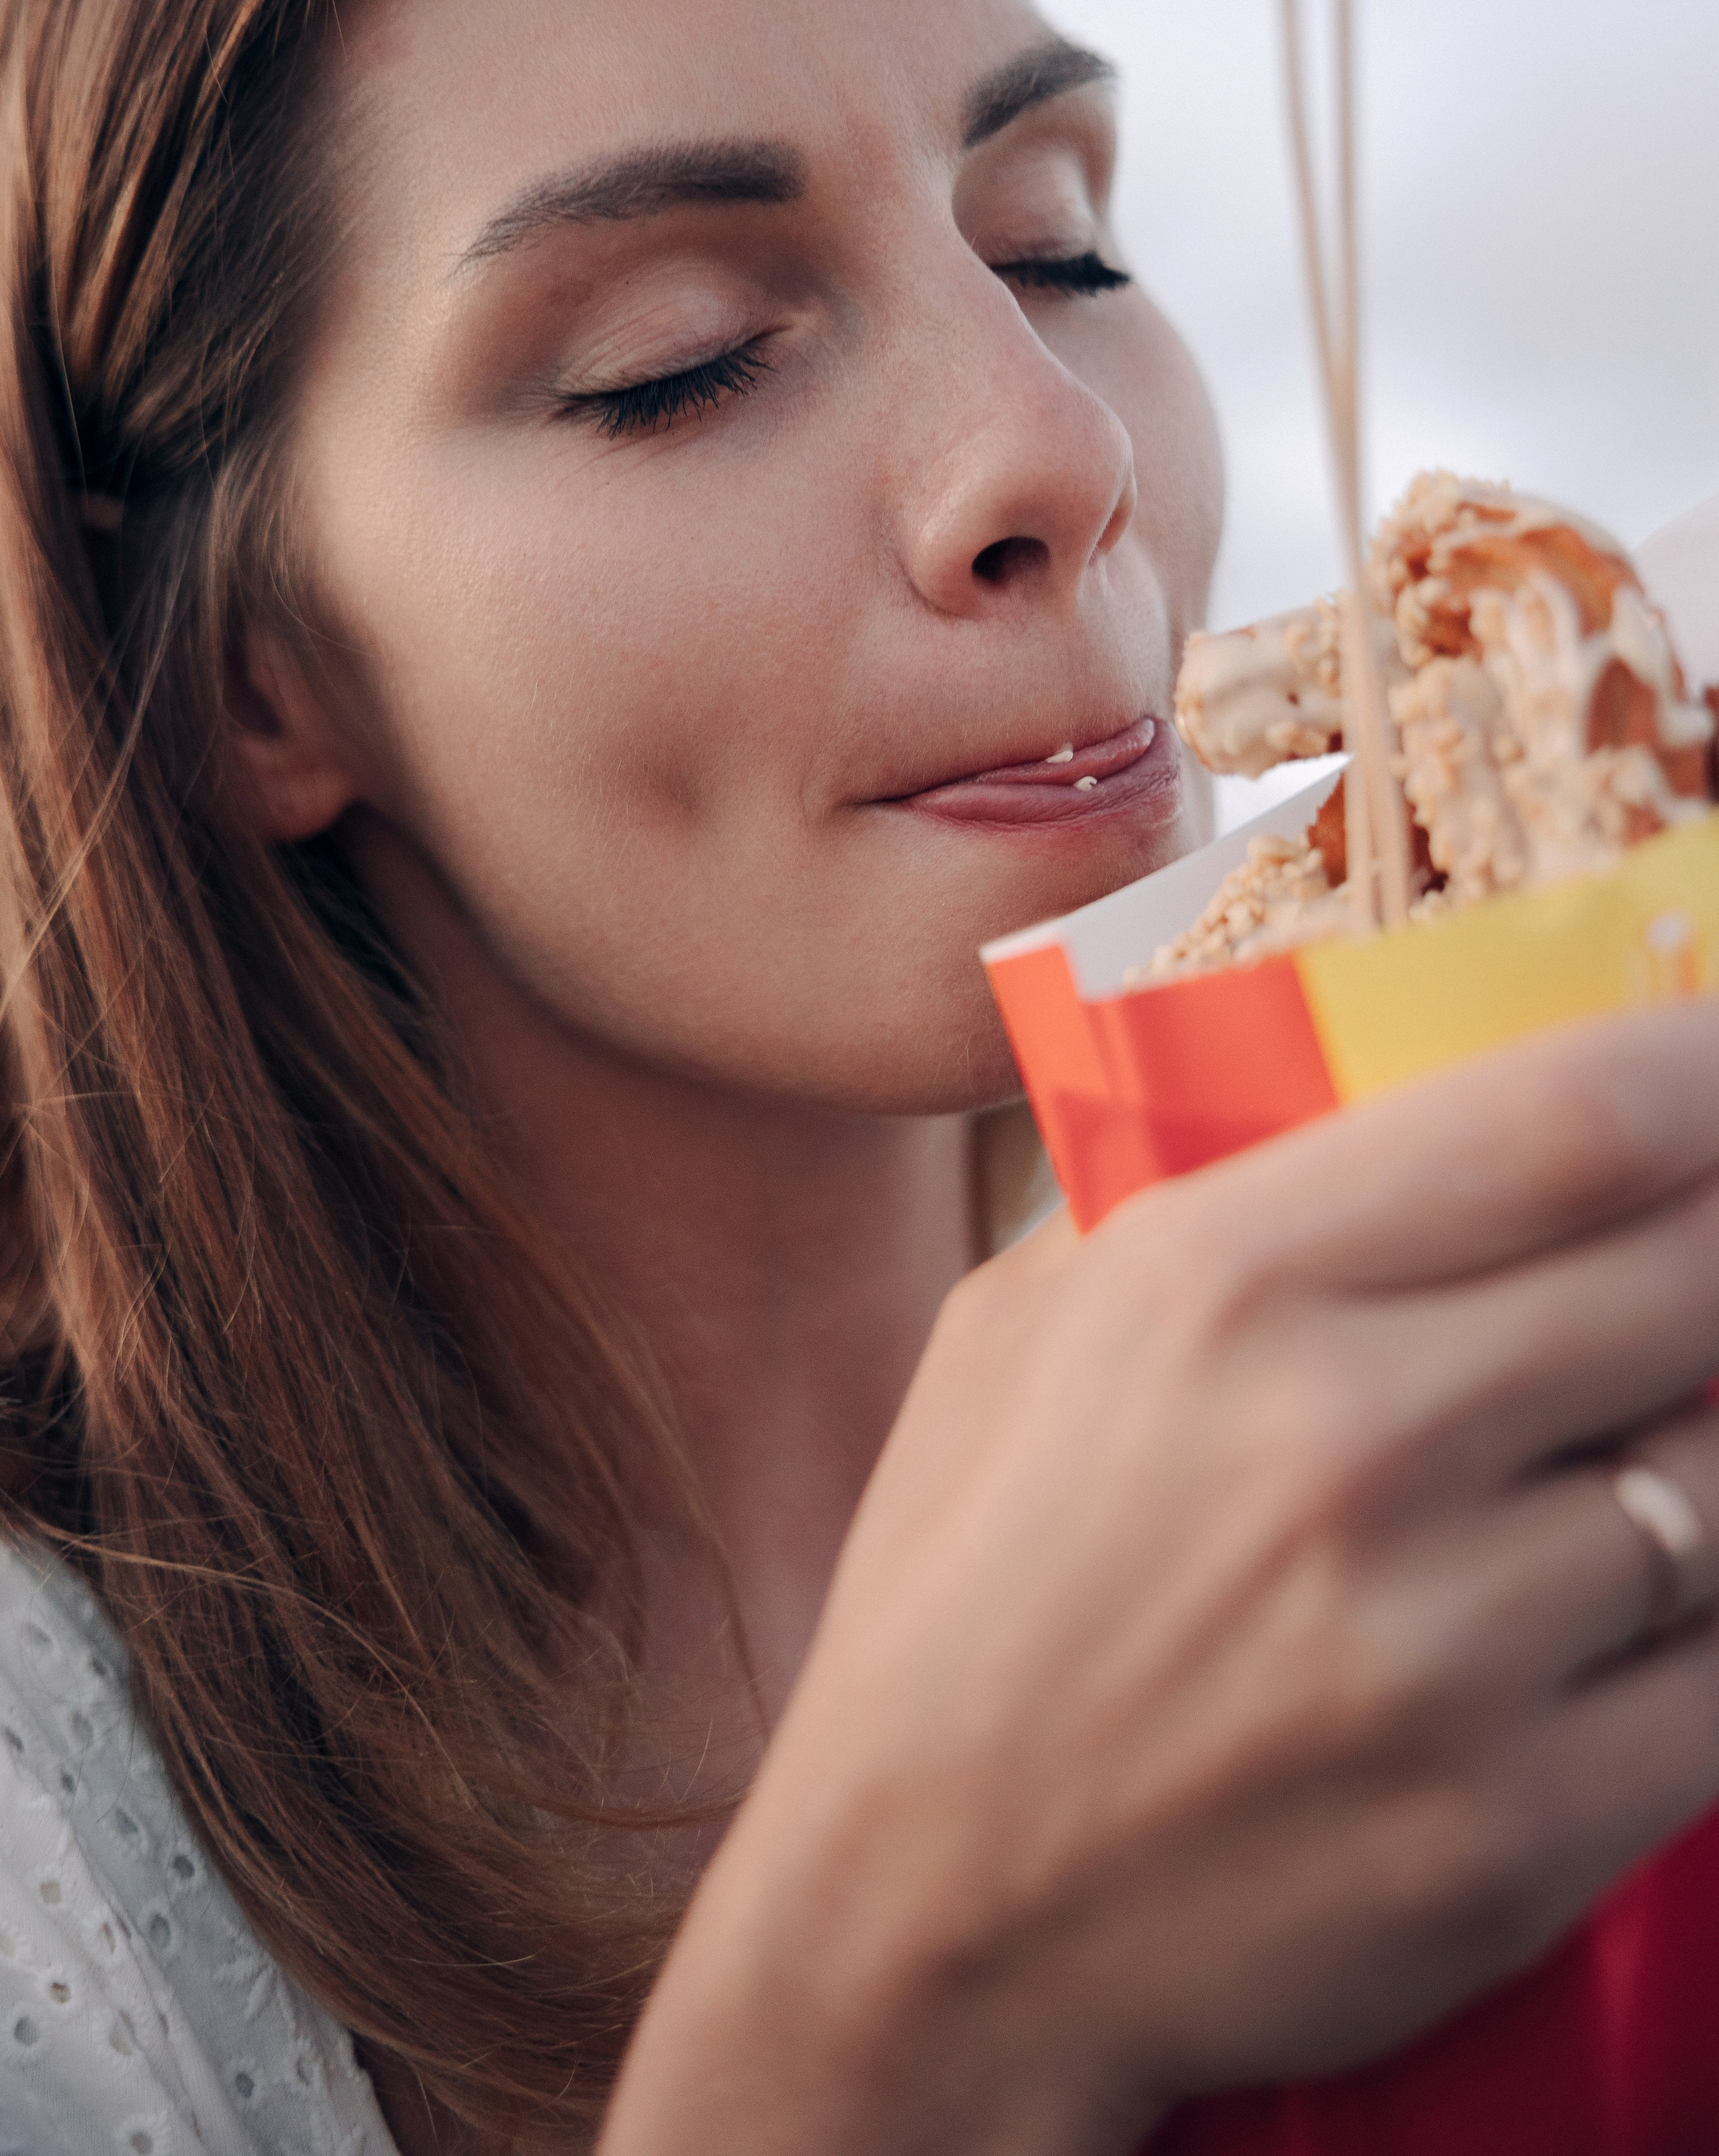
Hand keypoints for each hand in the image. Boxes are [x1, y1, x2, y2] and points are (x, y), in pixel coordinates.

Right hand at [601, 997, 1718, 2155]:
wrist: (920, 1923)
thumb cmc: (967, 1590)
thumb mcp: (1026, 1327)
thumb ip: (1203, 1196)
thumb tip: (1407, 1097)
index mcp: (1221, 1283)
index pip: (1572, 1116)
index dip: (1709, 1064)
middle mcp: (1347, 1443)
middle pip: (1694, 1269)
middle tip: (1712, 1240)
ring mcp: (1445, 1645)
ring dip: (1700, 1446)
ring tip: (1613, 1451)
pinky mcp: (1520, 1828)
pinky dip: (1703, 1628)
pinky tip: (1621, 1610)